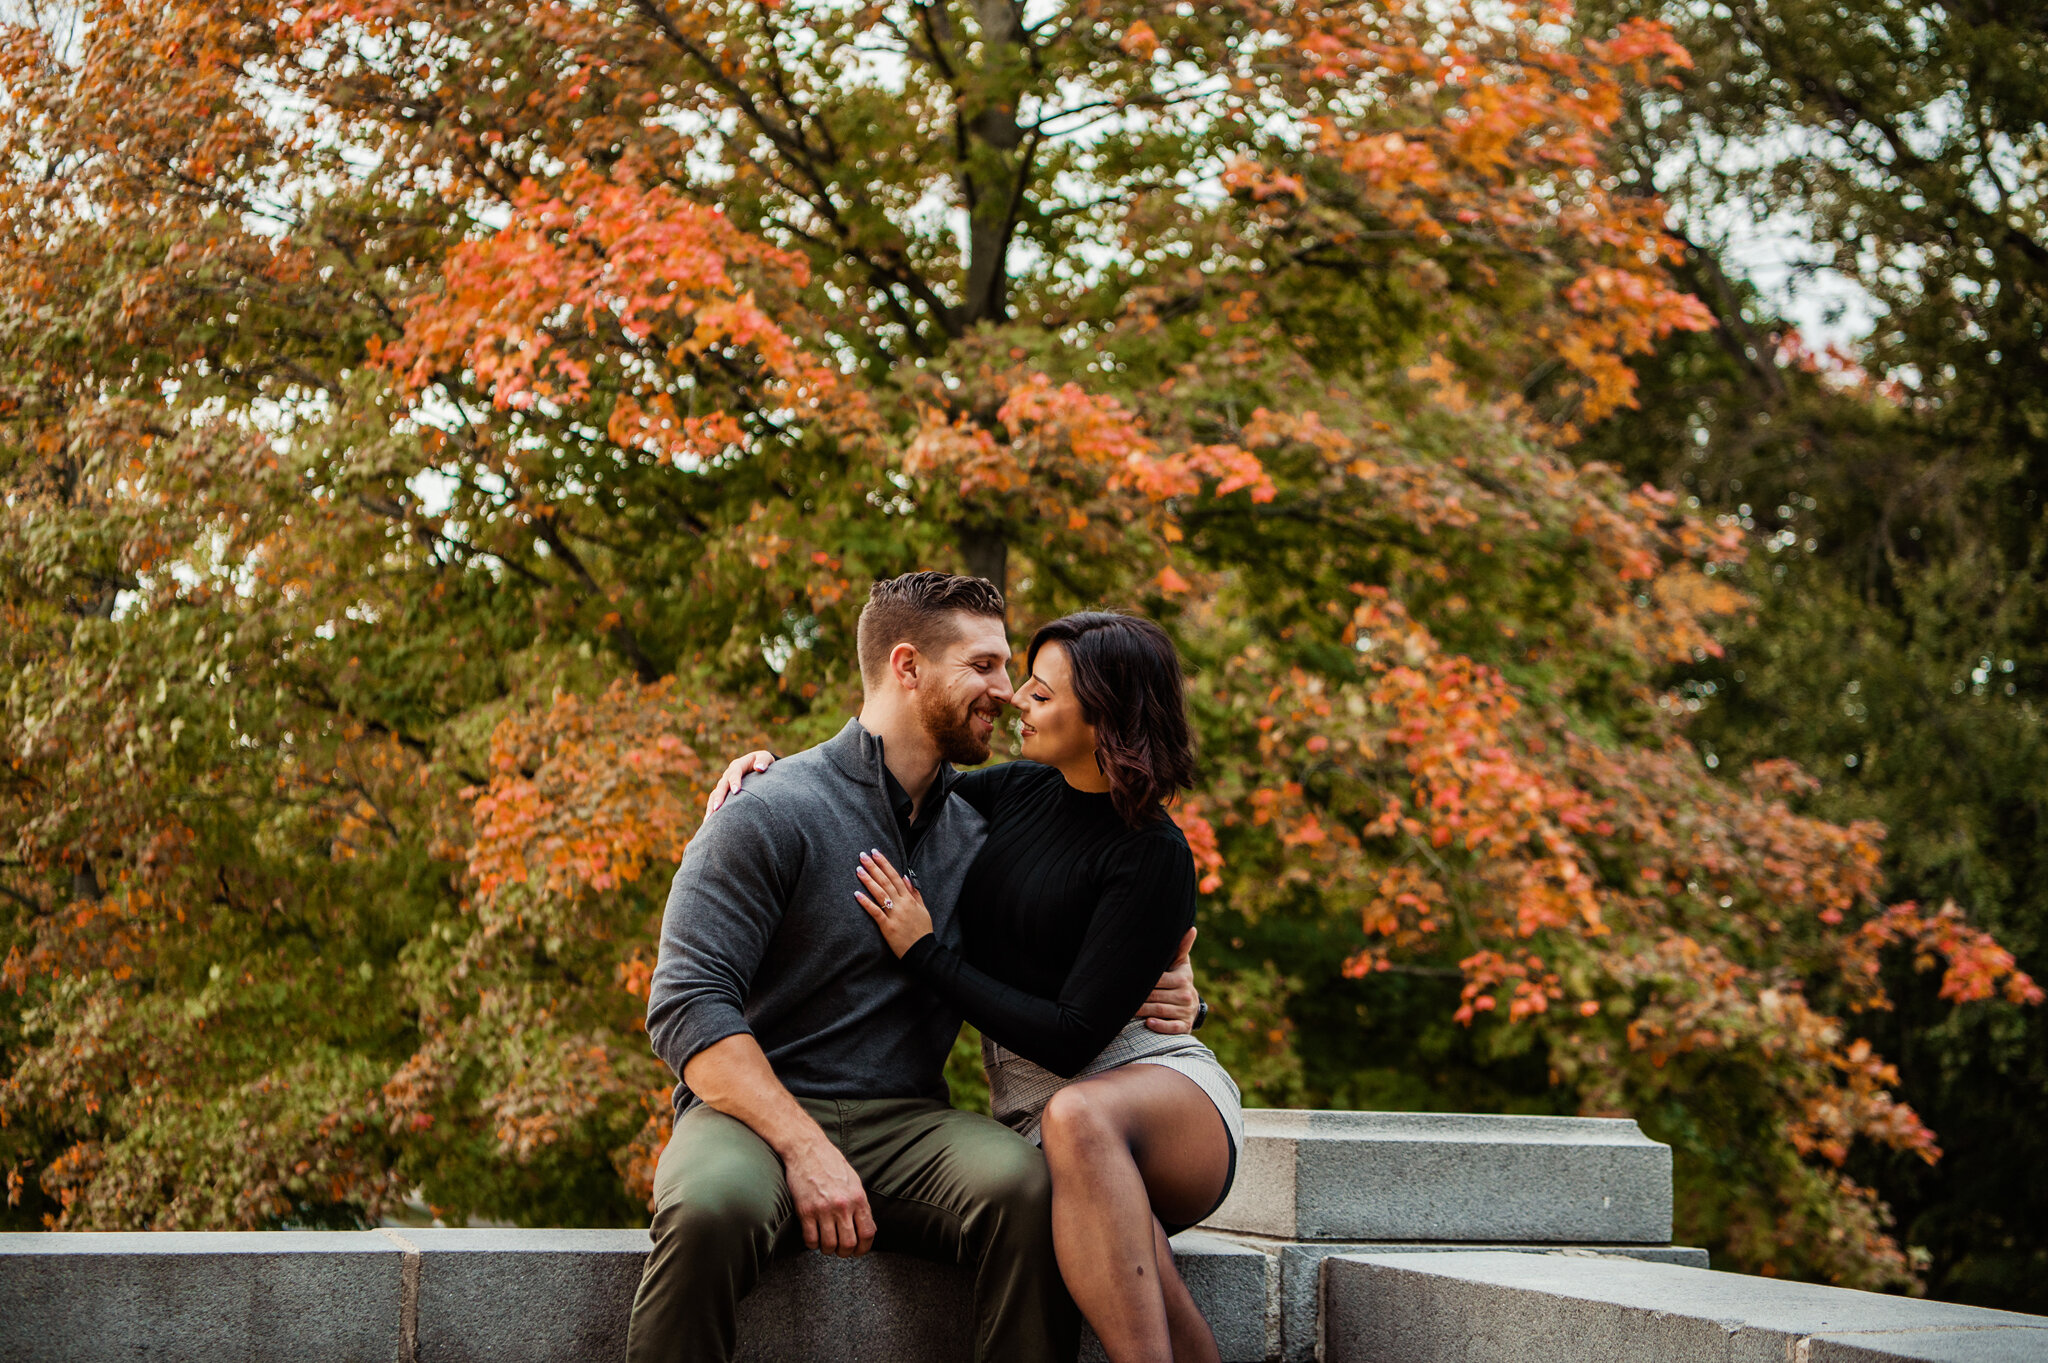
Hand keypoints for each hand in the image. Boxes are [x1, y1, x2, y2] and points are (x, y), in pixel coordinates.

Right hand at [706, 750, 775, 813]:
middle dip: (719, 796)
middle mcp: (728, 774)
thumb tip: (759, 768)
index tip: (736, 791)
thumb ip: (763, 761)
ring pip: (715, 794)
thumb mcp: (765, 758)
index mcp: (738, 765)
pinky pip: (714, 801)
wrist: (758, 765)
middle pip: (722, 785)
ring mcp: (724, 784)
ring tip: (710, 819)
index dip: (734, 781)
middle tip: (717, 808)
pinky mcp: (723, 793)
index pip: (735, 772)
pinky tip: (709, 823)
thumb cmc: (763, 763)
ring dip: (712, 806)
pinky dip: (711, 810)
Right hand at [782, 1136, 875, 1257]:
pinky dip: (812, 1244)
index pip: (867, 1233)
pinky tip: (813, 1237)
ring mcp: (823, 1209)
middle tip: (840, 1249)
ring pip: (829, 1245)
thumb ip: (859, 1204)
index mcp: (858, 1198)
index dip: (864, 1248)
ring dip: (828, 1249)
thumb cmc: (831, 1163)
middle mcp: (842, 1205)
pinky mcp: (805, 1210)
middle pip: (848, 1244)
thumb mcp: (854, 1181)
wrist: (807, 1149)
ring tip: (826, 1244)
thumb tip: (865, 1226)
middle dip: (845, 1252)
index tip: (858, 1251)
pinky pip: (810, 1239)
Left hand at [854, 850, 932, 957]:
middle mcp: (902, 904)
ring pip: (879, 894)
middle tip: (862, 856)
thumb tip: (906, 877)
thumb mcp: (923, 909)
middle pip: (886, 882)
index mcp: (909, 899)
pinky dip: (866, 903)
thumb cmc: (922, 931)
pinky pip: (875, 912)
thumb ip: (915, 893)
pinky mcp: (888, 927)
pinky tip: (856, 894)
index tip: (875, 853)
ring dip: (868, 880)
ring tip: (858, 869)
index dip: (885, 864)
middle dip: (873, 867)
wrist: (923, 951)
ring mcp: (894, 915)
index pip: (895, 876)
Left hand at [1137, 927, 1200, 1033]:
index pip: (1159, 979)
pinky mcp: (1184, 1026)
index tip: (1127, 980)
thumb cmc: (1180, 981)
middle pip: (1156, 996)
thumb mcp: (1181, 965)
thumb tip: (1191, 928)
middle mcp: (1185, 995)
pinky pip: (1172, 1027)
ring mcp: (1185, 1011)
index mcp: (1182, 979)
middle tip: (1120, 996)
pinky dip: (1161, 1026)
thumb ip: (1181, 948)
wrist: (1193, 1006)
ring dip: (1144, 1011)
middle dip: (1138, 997)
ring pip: (1161, 1011)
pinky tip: (1148, 1023)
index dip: (1142, 981)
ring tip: (1128, 1010)